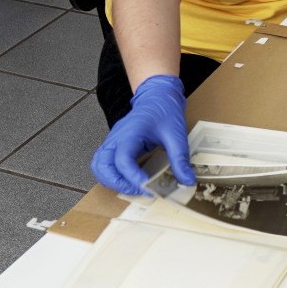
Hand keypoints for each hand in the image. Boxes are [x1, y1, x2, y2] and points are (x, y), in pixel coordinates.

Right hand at [90, 74, 195, 195]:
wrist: (158, 96)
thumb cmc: (165, 111)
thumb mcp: (176, 134)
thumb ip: (180, 159)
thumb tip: (187, 181)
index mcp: (130, 133)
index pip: (122, 159)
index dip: (132, 177)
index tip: (147, 188)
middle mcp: (116, 138)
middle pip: (102, 166)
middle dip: (118, 183)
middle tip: (139, 191)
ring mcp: (112, 141)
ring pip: (99, 166)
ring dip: (111, 181)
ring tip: (133, 188)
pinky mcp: (114, 145)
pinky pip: (104, 163)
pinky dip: (111, 176)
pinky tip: (128, 180)